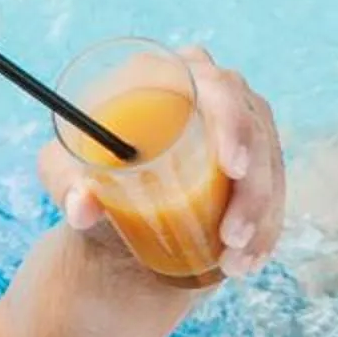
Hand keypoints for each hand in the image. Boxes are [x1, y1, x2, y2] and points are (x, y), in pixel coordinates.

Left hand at [36, 46, 287, 280]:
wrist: (113, 201)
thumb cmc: (88, 172)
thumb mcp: (64, 175)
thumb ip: (67, 185)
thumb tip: (82, 207)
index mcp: (168, 75)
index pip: (217, 85)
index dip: (233, 123)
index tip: (231, 169)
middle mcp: (211, 92)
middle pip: (254, 127)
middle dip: (253, 187)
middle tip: (232, 235)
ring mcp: (239, 126)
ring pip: (269, 165)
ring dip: (261, 217)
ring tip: (235, 261)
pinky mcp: (254, 161)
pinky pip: (273, 190)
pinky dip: (266, 230)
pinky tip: (251, 261)